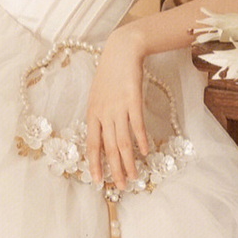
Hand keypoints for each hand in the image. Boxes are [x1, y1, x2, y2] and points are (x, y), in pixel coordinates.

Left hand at [85, 25, 149, 189]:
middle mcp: (103, 114)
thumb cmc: (110, 73)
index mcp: (92, 114)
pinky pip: (137, 126)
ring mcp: (118, 108)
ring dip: (128, 162)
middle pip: (109, 148)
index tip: (98, 182)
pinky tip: (145, 152)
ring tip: (134, 176)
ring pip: (123, 142)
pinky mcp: (133, 100)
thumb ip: (99, 114)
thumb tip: (102, 135)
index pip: (92, 146)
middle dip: (114, 170)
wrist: (121, 51)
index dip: (95, 165)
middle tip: (121, 186)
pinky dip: (141, 140)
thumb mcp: (98, 95)